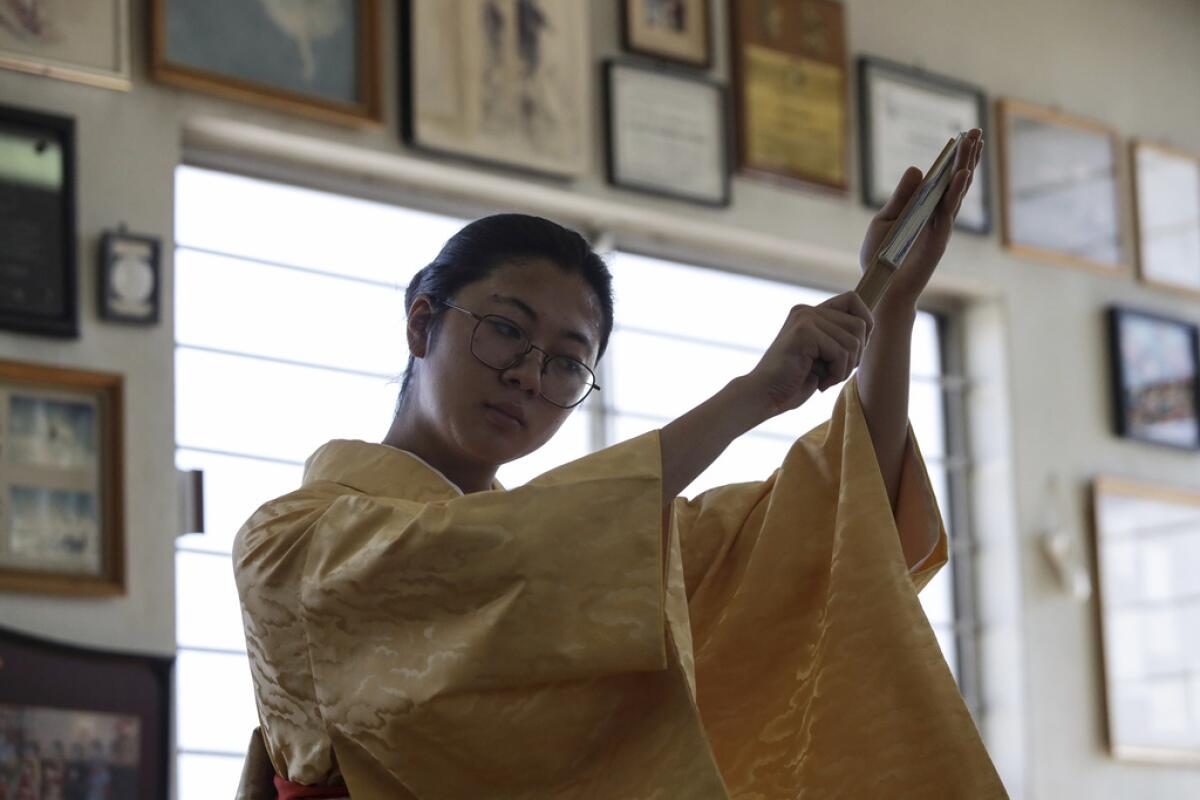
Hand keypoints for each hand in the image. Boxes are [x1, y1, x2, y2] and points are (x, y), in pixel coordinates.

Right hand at [743, 292, 873, 418]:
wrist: (764, 396)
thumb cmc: (793, 382)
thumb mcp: (822, 355)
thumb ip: (839, 337)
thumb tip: (868, 327)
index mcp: (810, 313)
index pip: (853, 299)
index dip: (865, 323)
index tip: (854, 351)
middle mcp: (807, 310)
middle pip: (859, 324)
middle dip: (855, 356)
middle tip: (834, 372)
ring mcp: (805, 319)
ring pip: (853, 341)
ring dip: (845, 368)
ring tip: (825, 378)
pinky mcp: (804, 332)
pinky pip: (841, 352)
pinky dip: (837, 373)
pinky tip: (820, 382)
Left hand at [858, 129, 983, 309]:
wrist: (881, 285)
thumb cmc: (880, 255)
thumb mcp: (885, 220)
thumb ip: (901, 197)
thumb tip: (917, 169)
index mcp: (922, 207)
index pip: (941, 177)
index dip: (952, 158)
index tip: (963, 135)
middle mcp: (934, 214)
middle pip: (954, 180)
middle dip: (966, 156)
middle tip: (977, 130)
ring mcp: (939, 225)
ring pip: (956, 191)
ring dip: (966, 167)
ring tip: (974, 143)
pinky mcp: (939, 238)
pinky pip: (948, 211)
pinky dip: (955, 192)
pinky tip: (962, 175)